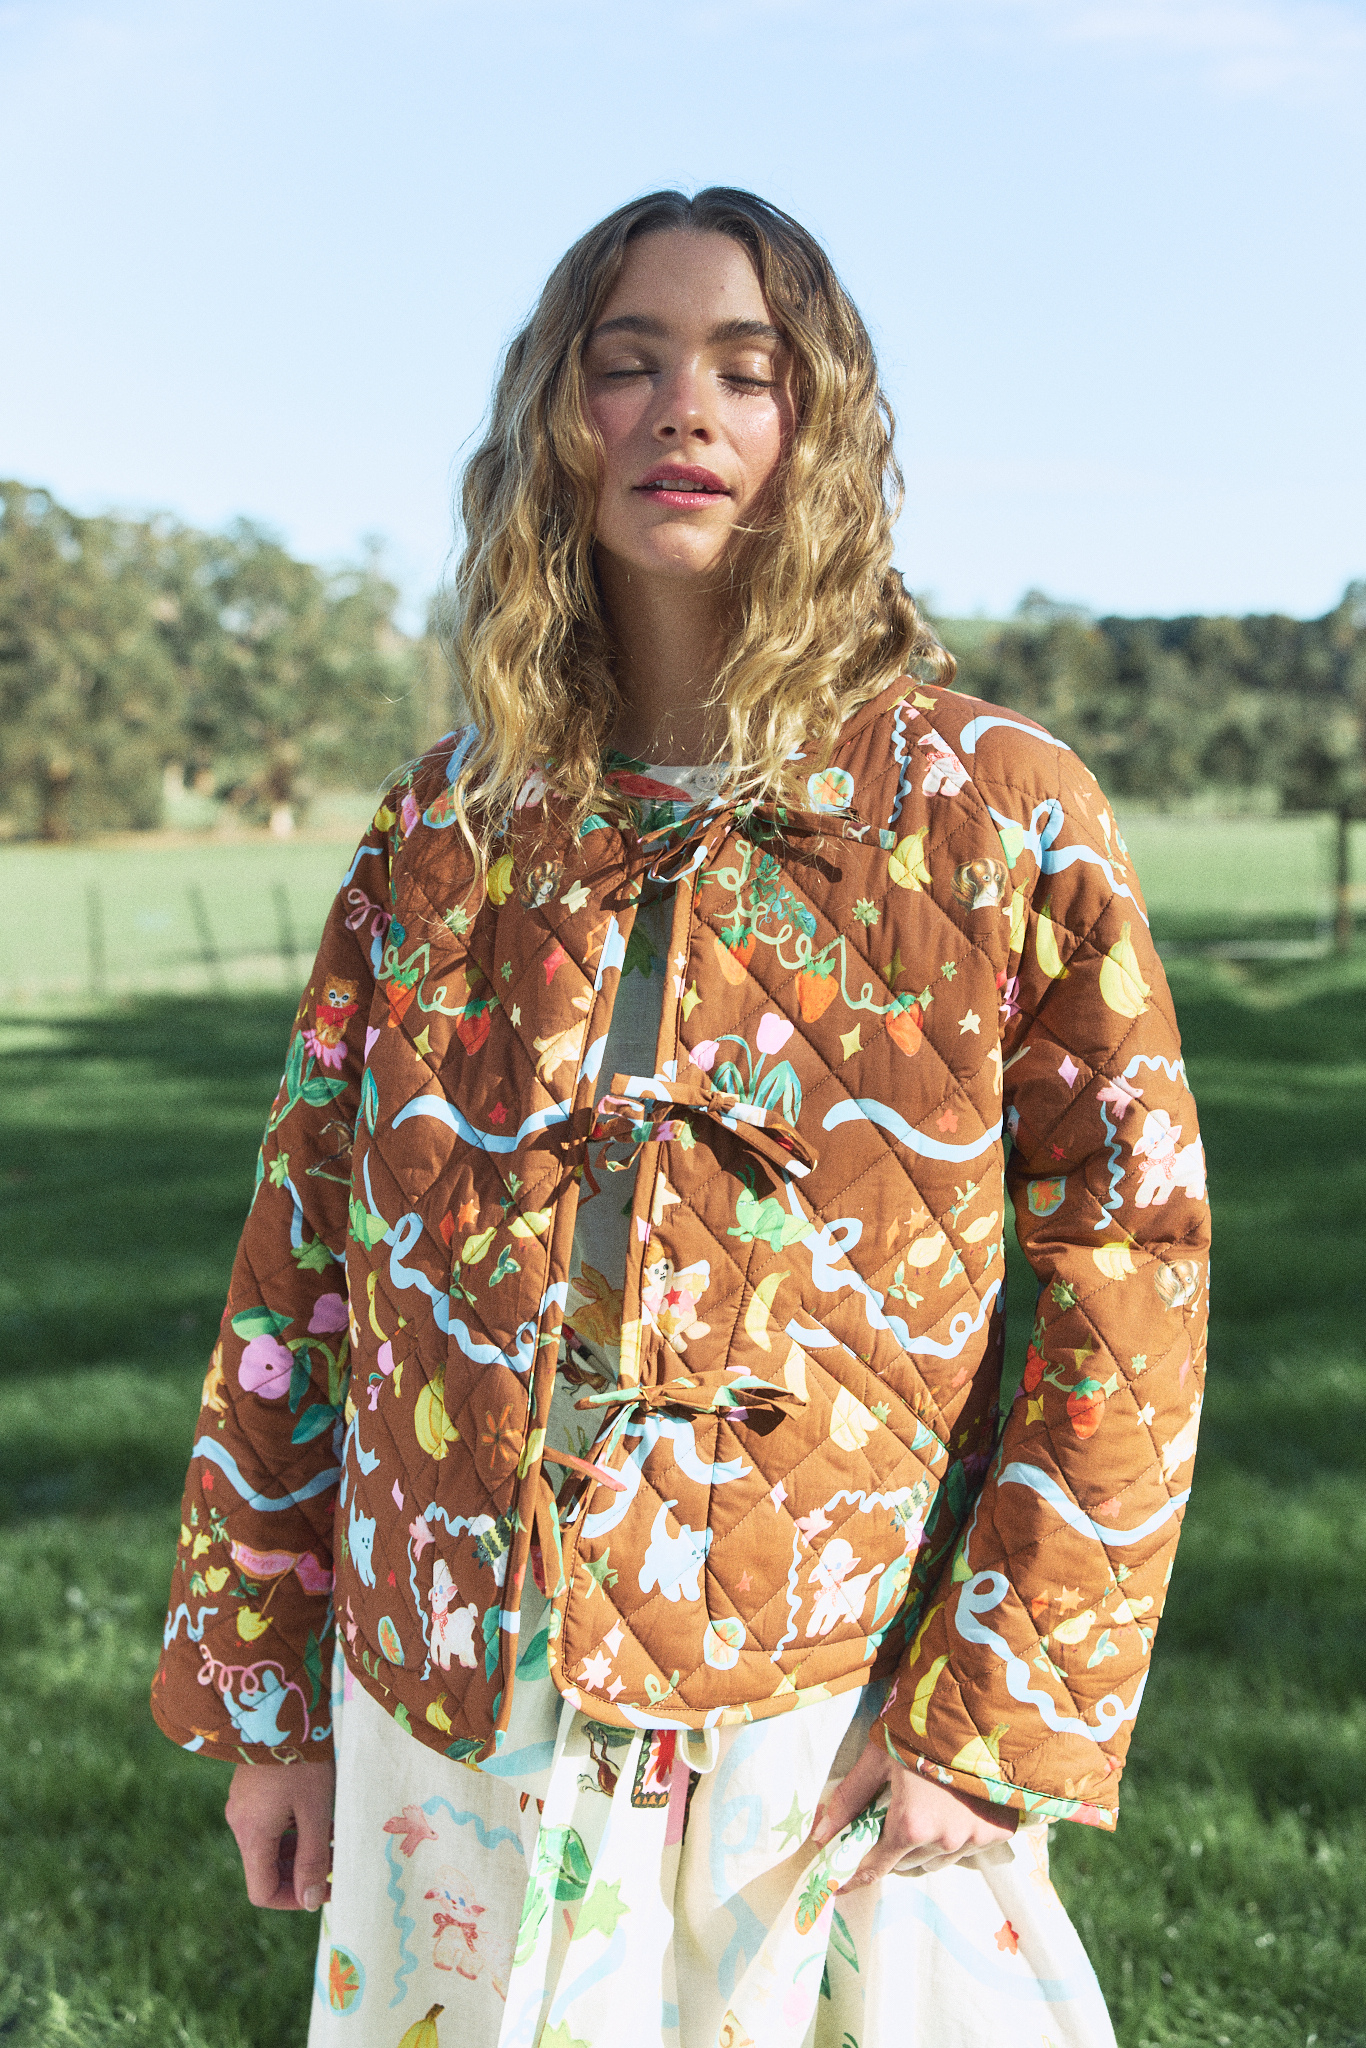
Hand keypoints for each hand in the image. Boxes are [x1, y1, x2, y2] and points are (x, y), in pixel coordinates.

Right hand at [225, 1759, 335, 1910]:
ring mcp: (244, 1805)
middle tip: (339, 1859)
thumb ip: (313, 1858)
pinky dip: (295, 1828)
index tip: (327, 1888)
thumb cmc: (303, 1759)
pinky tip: (321, 1812)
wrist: (281, 1705)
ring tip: (336, 1833)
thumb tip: (311, 1901)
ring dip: (302, 1849)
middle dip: (303, 1872)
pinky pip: (271, 1823)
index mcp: (251, 1834)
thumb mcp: (315, 1810)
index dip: (294, 1899)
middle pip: (267, 1869)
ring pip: (272, 1846)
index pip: (262, 1892)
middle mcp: (240, 1823)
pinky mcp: (251, 1789)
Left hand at [809, 1734, 1015, 1889]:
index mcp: (911, 1824)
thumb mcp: (879, 1757)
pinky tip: (951, 1806)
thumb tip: (819, 1834)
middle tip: (886, 1818)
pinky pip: (966, 1850)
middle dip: (890, 1847)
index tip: (839, 1885)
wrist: (982, 1708)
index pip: (876, 1867)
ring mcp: (975, 1839)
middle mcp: (945, 1840)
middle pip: (906, 1864)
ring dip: (923, 1845)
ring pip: (937, 1860)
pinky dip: (953, 1837)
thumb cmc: (923, 1727)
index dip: (854, 1877)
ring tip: (922, 1808)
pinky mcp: (999, 1832)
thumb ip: (849, 1798)